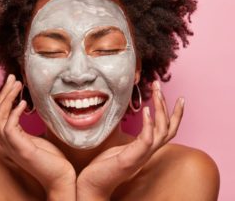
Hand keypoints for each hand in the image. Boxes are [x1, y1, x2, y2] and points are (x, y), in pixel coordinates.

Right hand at [0, 74, 75, 199]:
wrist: (60, 177)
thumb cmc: (51, 159)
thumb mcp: (39, 139)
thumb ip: (32, 128)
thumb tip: (38, 111)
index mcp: (9, 140)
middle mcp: (7, 143)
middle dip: (0, 94)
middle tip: (11, 78)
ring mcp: (13, 147)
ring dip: (7, 98)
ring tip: (18, 84)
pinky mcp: (22, 150)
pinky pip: (10, 128)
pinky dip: (14, 113)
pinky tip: (24, 102)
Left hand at [77, 81, 184, 199]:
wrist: (92, 185)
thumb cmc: (104, 166)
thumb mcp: (120, 148)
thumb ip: (131, 138)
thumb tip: (130, 123)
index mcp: (145, 148)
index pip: (167, 130)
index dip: (174, 114)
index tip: (178, 97)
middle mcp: (147, 152)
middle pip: (168, 128)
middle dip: (167, 105)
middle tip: (159, 85)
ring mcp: (141, 156)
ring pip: (162, 132)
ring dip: (161, 110)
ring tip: (156, 92)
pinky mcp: (130, 159)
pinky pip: (146, 141)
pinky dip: (149, 125)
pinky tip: (146, 110)